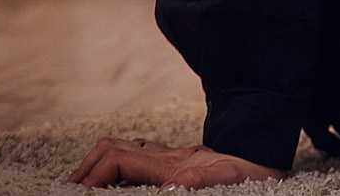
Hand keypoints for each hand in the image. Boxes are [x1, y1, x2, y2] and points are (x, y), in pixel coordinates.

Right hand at [66, 137, 281, 187]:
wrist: (273, 160)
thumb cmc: (254, 175)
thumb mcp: (229, 178)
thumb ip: (200, 178)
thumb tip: (172, 185)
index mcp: (172, 164)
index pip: (117, 159)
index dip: (92, 177)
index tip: (77, 195)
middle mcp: (167, 157)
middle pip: (111, 148)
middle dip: (84, 169)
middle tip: (67, 192)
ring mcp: (171, 157)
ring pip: (122, 148)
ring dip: (96, 165)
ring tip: (80, 189)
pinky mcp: (178, 163)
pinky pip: (137, 157)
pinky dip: (114, 166)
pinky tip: (111, 182)